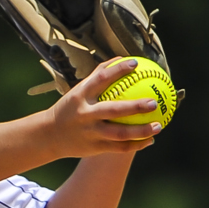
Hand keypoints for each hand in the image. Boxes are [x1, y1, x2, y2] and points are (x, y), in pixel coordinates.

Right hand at [42, 58, 161, 157]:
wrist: (49, 135)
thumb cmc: (70, 108)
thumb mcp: (78, 90)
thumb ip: (98, 75)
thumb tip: (121, 59)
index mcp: (80, 95)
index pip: (101, 79)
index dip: (118, 70)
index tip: (135, 63)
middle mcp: (85, 114)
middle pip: (114, 110)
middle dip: (136, 106)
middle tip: (154, 102)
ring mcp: (90, 132)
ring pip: (120, 133)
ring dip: (141, 131)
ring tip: (159, 125)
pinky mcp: (95, 147)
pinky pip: (120, 147)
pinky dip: (136, 144)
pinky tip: (150, 140)